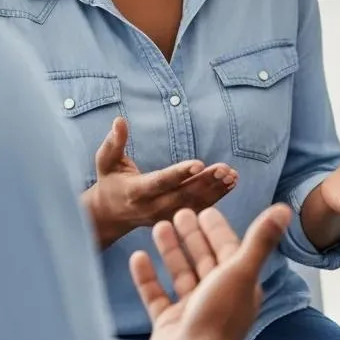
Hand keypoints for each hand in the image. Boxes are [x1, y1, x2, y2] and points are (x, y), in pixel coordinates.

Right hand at [83, 117, 237, 247]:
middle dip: (205, 181)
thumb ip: (114, 142)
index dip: (179, 173)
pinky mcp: (175, 218)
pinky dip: (217, 197)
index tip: (199, 163)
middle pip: (183, 194)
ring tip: (232, 175)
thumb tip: (119, 120)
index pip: (160, 182)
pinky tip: (231, 183)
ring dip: (215, 189)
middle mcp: (152, 207)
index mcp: (136, 191)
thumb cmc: (110, 181)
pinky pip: (198, 209)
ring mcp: (165, 216)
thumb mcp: (106, 161)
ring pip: (194, 204)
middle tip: (225, 168)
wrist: (110, 215)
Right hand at [132, 203, 291, 339]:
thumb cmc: (219, 317)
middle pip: (203, 259)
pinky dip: (147, 277)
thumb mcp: (241, 271)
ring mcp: (192, 311)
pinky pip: (156, 295)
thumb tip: (286, 209)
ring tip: (158, 227)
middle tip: (179, 213)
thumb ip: (261, 240)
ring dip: (171, 251)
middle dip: (192, 236)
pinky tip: (137, 257)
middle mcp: (217, 296)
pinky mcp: (169, 324)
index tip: (206, 210)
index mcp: (239, 284)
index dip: (217, 230)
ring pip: (180, 274)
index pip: (228, 249)